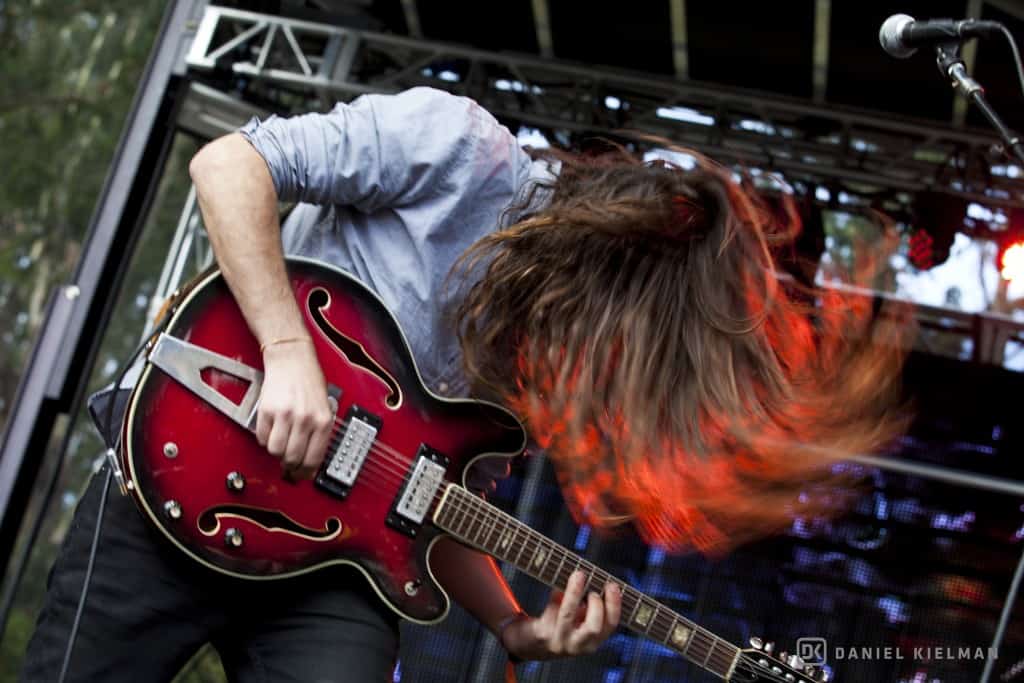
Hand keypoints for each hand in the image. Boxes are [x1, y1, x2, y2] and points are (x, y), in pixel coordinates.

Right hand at [255, 338, 334, 479]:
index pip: (314, 459)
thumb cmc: (309, 379)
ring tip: (280, 444)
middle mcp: (305, 419)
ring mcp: (285, 415)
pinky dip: (265, 439)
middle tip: (288, 465)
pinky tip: (271, 431)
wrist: (292, 358)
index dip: (306, 472)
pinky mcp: (267, 411)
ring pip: (276, 451)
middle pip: (293, 458)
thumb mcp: (325, 406)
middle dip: (290, 466)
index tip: (302, 476)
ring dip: (276, 452)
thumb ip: (319, 431)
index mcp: (323, 420)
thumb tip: (311, 459)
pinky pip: (263, 437)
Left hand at [500, 570, 620, 660]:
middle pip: (594, 627)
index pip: (610, 625)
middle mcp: (578, 645)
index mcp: (593, 641)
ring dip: (574, 593)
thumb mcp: (580, 620)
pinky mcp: (542, 634)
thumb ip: (589, 604)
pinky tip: (557, 587)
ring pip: (568, 615)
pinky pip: (551, 609)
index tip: (612, 585)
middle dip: (596, 604)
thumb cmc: (561, 625)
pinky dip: (556, 594)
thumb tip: (593, 576)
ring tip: (578, 576)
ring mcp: (559, 641)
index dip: (614, 604)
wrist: (532, 644)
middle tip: (593, 589)